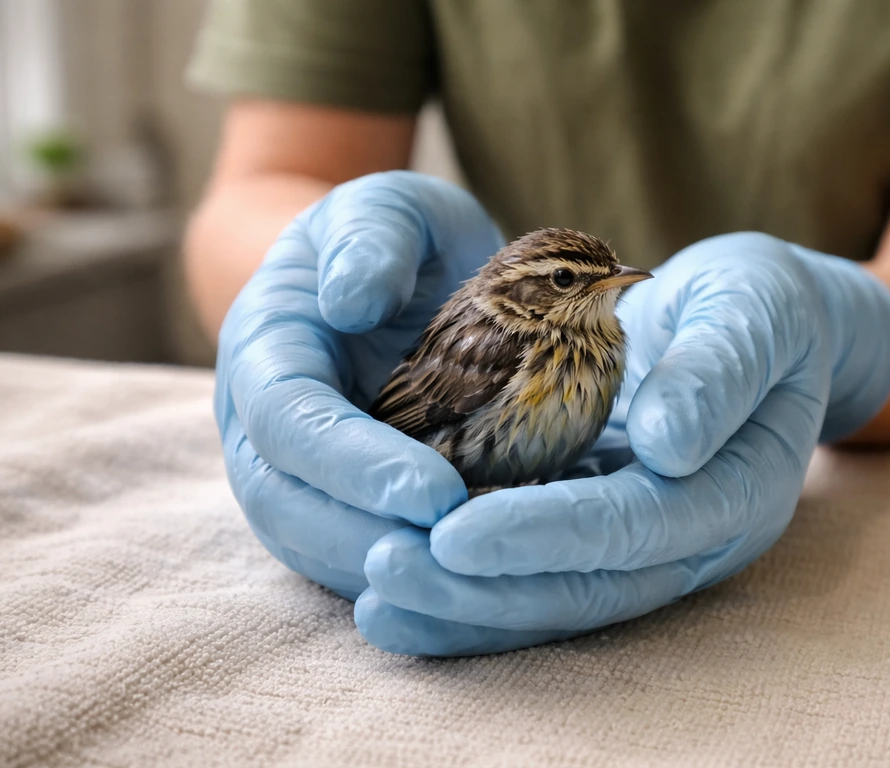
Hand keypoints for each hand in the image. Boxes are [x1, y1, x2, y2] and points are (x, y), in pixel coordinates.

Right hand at [214, 171, 503, 600]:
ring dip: (385, 569)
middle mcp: (262, 424)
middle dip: (367, 533)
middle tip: (458, 552)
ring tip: (468, 576)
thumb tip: (349, 300)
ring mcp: (291, 472)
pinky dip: (401, 576)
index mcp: (265, 350)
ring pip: (313, 545)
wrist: (381, 279)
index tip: (435, 492)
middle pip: (285, 503)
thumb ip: (371, 237)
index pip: (289, 420)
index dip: (352, 463)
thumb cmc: (387, 240)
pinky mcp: (332, 501)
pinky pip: (350, 555)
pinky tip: (464, 578)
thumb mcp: (387, 209)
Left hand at [354, 232, 889, 655]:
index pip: (628, 528)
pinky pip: (537, 573)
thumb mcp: (752, 312)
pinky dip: (471, 586)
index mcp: (734, 492)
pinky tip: (401, 589)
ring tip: (376, 593)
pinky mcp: (604, 532)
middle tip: (384, 571)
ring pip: (551, 597)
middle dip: (481, 588)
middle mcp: (688, 541)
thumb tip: (667, 448)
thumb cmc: (759, 307)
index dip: (540, 536)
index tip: (449, 535)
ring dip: (463, 601)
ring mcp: (644, 547)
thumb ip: (718, 372)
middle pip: (581, 587)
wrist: (759, 330)